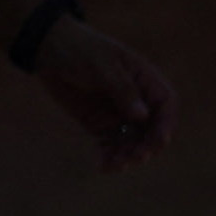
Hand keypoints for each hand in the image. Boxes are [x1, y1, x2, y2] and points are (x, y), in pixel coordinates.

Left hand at [35, 19, 175, 169]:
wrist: (48, 50)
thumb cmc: (80, 50)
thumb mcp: (102, 66)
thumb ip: (123, 90)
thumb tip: (143, 116)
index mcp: (144, 80)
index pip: (165, 104)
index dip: (166, 123)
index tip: (160, 140)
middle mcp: (136, 99)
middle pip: (151, 128)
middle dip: (146, 145)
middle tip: (134, 157)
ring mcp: (118, 113)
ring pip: (132, 141)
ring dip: (127, 156)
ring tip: (115, 165)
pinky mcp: (99, 124)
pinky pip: (110, 145)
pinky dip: (108, 156)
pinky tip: (102, 164)